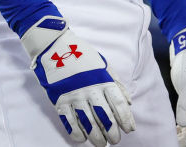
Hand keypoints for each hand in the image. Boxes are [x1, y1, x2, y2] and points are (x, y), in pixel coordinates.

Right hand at [20, 16, 134, 145]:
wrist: (56, 48)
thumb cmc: (83, 56)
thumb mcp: (104, 65)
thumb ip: (117, 84)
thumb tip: (129, 102)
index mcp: (103, 80)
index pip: (118, 105)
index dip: (125, 119)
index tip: (130, 129)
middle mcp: (90, 90)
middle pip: (105, 117)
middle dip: (112, 132)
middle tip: (115, 140)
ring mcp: (74, 97)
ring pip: (88, 123)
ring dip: (96, 137)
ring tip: (101, 144)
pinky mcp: (60, 101)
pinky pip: (69, 122)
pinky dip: (76, 133)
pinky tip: (82, 139)